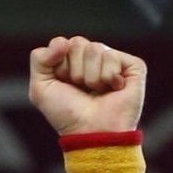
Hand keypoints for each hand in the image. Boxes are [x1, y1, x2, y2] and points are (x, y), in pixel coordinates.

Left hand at [28, 36, 145, 135]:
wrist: (91, 131)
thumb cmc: (67, 113)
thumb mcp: (40, 87)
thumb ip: (39, 59)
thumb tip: (62, 41)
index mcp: (70, 61)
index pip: (60, 43)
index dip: (58, 66)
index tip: (63, 84)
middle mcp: (92, 58)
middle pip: (77, 42)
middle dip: (74, 70)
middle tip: (81, 88)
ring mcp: (113, 60)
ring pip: (95, 48)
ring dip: (91, 76)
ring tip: (96, 91)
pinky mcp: (133, 65)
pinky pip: (112, 56)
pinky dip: (107, 77)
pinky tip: (113, 89)